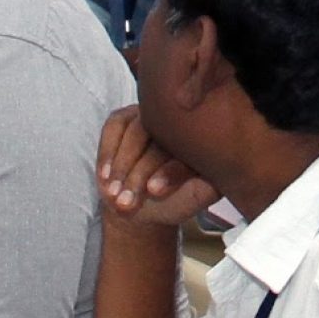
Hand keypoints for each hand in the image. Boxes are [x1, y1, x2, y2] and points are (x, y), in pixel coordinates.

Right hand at [95, 107, 216, 236]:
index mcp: (202, 138)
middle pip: (159, 140)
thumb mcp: (191, 201)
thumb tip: (214, 178)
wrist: (137, 203)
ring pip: (135, 133)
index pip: (187, 149)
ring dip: (121, 166)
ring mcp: (150, 115)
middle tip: (126, 202)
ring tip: (113, 195)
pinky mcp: (124, 117)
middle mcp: (179, 119)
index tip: (153, 192)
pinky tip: (105, 177)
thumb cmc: (170, 202)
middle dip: (138, 175)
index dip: (169, 172)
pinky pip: (113, 127)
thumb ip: (205, 190)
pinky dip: (107, 154)